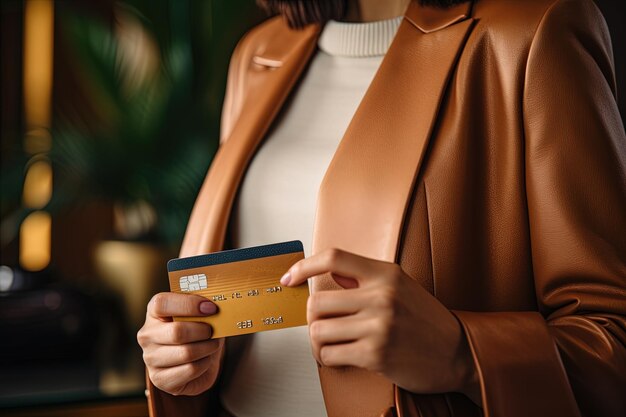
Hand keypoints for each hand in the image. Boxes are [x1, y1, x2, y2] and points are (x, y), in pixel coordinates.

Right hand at [137, 292, 220, 395]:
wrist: (197, 360)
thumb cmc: (198, 332)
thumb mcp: (201, 315)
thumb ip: (205, 307)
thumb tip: (221, 306)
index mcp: (154, 312)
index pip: (162, 303)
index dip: (189, 304)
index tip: (211, 308)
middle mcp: (147, 334)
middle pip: (177, 332)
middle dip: (203, 331)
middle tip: (213, 331)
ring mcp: (150, 358)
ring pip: (186, 353)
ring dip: (207, 348)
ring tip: (213, 345)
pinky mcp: (160, 379)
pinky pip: (190, 370)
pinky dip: (205, 364)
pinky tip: (205, 360)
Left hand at [281, 249, 478, 399]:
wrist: (459, 352)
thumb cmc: (426, 320)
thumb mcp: (401, 286)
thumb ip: (365, 279)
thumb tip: (328, 275)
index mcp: (386, 274)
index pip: (333, 257)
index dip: (304, 266)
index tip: (289, 278)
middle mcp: (381, 296)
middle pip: (316, 301)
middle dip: (313, 316)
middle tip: (323, 322)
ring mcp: (378, 326)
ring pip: (318, 330)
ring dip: (318, 340)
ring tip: (331, 342)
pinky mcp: (375, 354)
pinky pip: (329, 354)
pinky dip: (328, 357)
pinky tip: (340, 355)